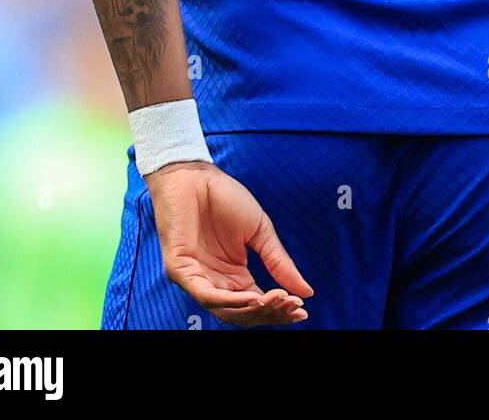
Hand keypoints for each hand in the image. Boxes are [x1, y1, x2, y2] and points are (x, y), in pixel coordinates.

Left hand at [145, 161, 312, 325]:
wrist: (196, 175)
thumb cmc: (225, 198)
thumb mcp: (260, 231)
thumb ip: (279, 262)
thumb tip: (307, 291)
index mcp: (235, 276)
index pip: (258, 304)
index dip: (279, 310)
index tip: (302, 309)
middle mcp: (216, 283)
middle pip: (244, 313)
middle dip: (270, 313)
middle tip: (293, 306)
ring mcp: (197, 279)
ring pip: (226, 310)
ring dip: (253, 309)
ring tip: (277, 300)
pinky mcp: (181, 271)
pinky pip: (205, 295)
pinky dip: (229, 300)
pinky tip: (252, 296)